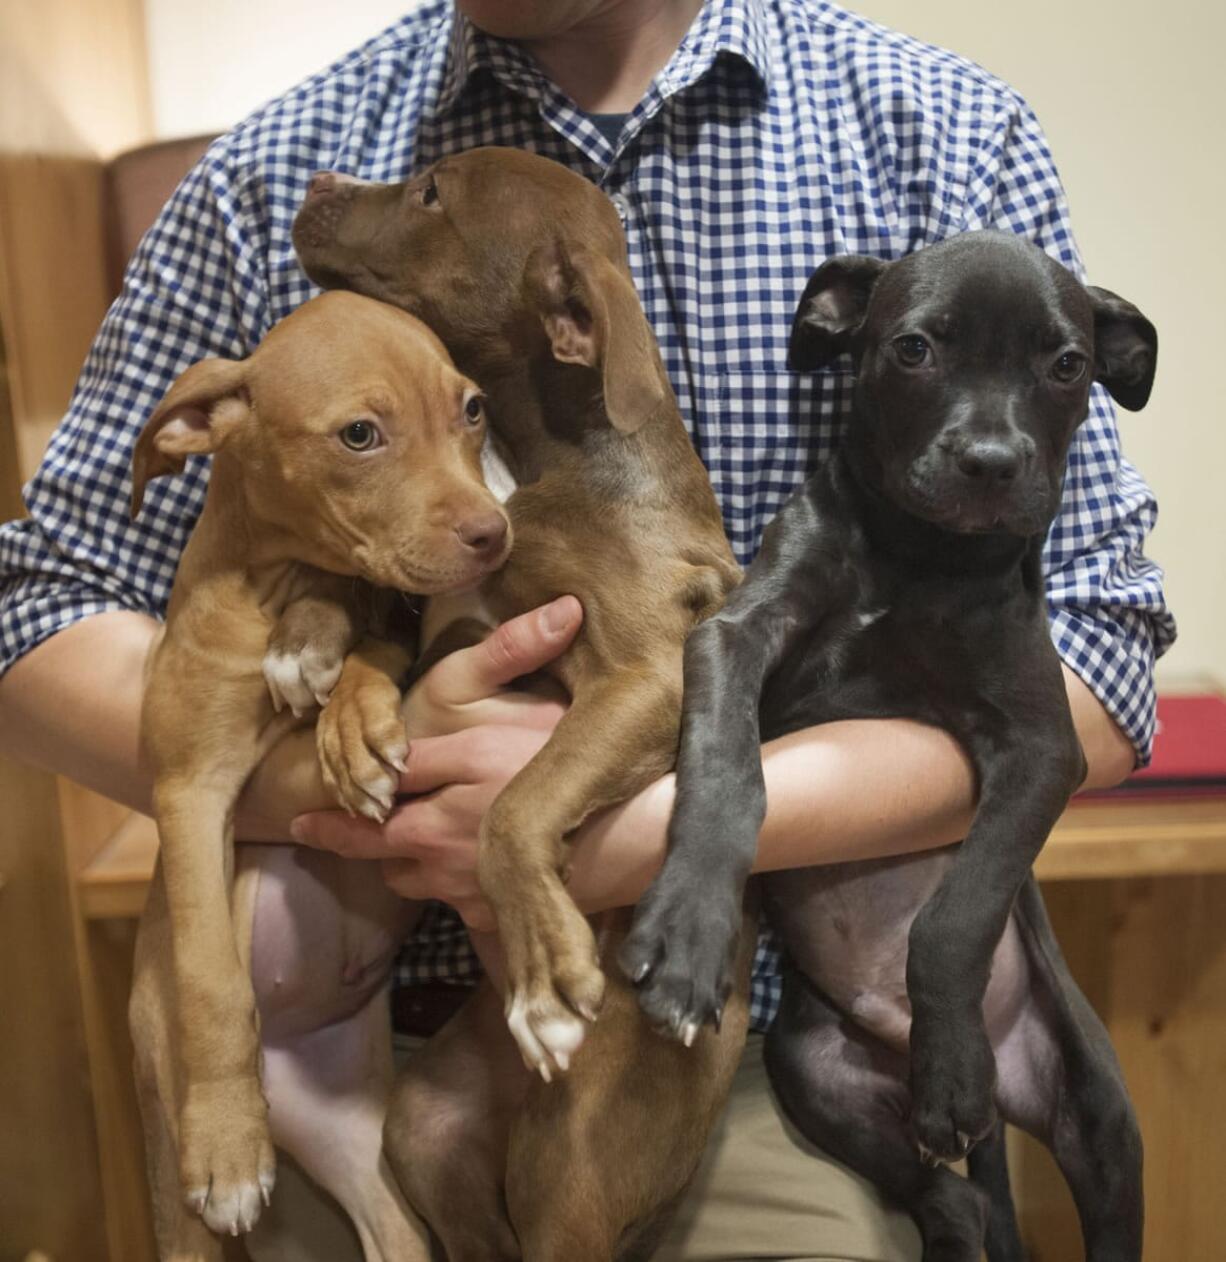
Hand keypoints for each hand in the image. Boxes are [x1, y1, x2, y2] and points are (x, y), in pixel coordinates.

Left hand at [290, 596, 582, 927]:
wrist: (631, 839)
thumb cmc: (585, 762)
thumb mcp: (549, 695)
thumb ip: (519, 652)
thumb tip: (555, 605)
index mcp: (460, 763)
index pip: (392, 768)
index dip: (360, 772)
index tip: (319, 782)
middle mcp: (446, 823)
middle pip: (376, 833)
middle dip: (340, 831)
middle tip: (307, 829)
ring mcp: (462, 874)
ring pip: (402, 873)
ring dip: (396, 860)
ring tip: (394, 850)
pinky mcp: (484, 910)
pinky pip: (446, 901)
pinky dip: (445, 888)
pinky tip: (457, 876)